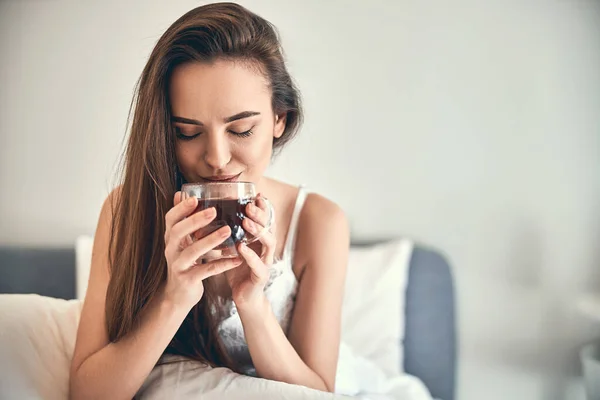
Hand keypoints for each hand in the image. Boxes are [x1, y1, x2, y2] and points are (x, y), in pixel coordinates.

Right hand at [163, 192, 242, 309]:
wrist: (179, 295)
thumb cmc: (185, 262)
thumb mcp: (180, 241)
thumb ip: (182, 220)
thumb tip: (179, 192)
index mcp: (170, 238)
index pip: (170, 219)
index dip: (180, 208)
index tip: (195, 198)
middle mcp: (171, 250)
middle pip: (178, 232)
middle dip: (195, 220)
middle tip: (213, 211)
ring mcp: (178, 266)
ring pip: (192, 251)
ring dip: (210, 240)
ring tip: (227, 231)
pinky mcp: (188, 280)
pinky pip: (206, 270)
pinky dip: (222, 264)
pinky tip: (236, 259)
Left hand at [225, 195, 275, 308]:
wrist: (243, 297)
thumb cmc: (236, 269)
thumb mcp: (231, 247)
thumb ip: (225, 232)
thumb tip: (207, 214)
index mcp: (260, 239)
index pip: (266, 219)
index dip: (263, 207)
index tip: (256, 194)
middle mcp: (266, 248)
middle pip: (270, 227)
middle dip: (261, 215)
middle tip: (249, 205)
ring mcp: (266, 262)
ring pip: (269, 243)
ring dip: (258, 231)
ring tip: (246, 222)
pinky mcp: (261, 276)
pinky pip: (259, 264)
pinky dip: (250, 256)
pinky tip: (241, 248)